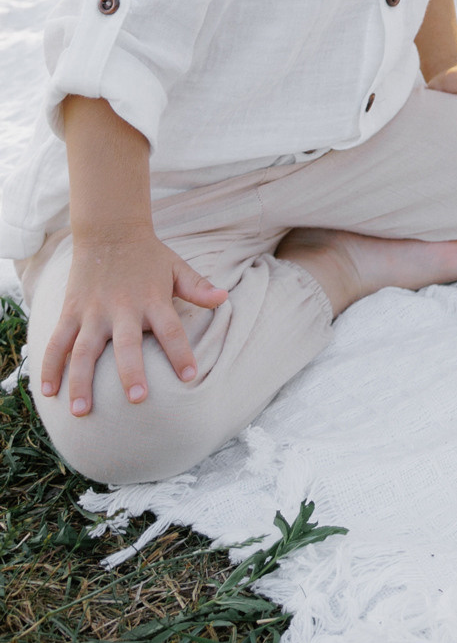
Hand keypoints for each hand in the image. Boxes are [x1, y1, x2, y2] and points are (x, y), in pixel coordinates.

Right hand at [40, 229, 227, 417]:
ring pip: (83, 350)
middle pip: (127, 344)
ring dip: (81, 381)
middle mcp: (122, 308)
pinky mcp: (70, 312)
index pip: (171, 329)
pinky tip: (47, 392)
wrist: (109, 230)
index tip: (190, 377)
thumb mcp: (176, 267)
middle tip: (138, 399)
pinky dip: (50, 367)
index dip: (180, 353)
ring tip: (81, 412)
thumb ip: (198, 286)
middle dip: (132, 372)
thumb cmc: (148, 255)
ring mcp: (92, 312)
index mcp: (152, 299)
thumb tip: (224, 298)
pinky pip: (57, 343)